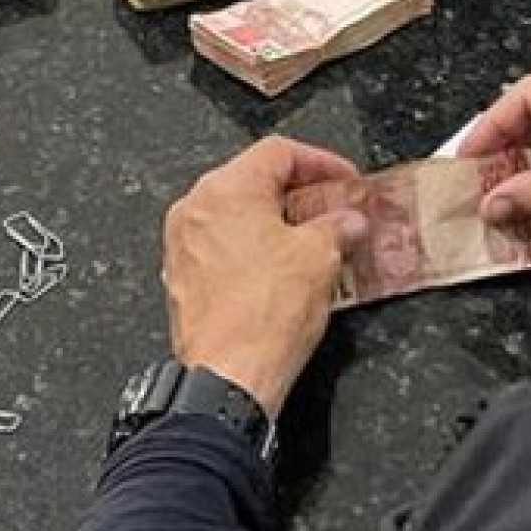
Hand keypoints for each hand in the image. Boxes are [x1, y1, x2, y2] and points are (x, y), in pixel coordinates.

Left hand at [162, 138, 366, 415]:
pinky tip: (284, 271)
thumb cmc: (265, 315)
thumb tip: (348, 221)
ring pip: (237, 216)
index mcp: (225, 189)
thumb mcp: (320, 257)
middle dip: (299, 194)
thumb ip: (337, 226)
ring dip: (276, 223)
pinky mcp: (182, 280)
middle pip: (253, 181)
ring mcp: (183, 246)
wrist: (229, 377)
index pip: (279, 153)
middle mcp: (195, 209)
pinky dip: (254, 250)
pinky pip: (222, 248)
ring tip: (314, 241)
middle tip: (334, 208)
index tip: (344, 179)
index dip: (321, 162)